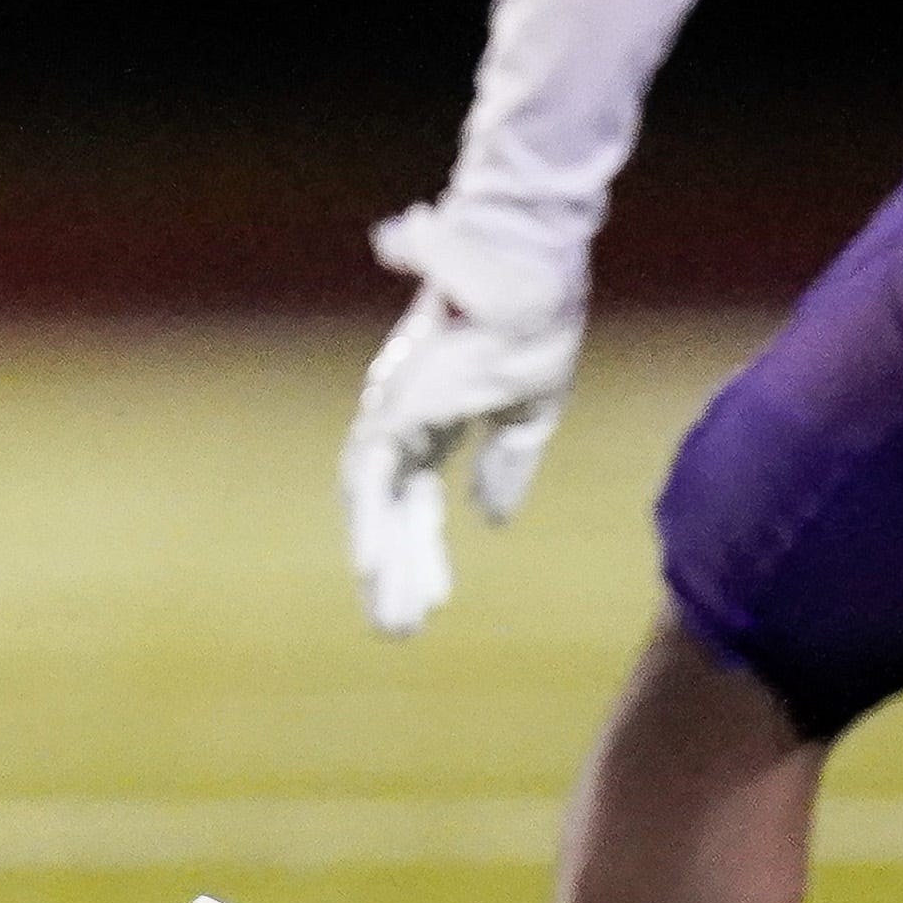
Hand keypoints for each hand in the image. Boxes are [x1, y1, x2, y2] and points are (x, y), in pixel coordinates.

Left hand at [338, 205, 585, 635]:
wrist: (526, 271)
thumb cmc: (531, 324)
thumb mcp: (528, 410)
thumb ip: (506, 466)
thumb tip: (491, 522)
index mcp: (434, 415)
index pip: (418, 498)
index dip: (420, 548)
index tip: (427, 601)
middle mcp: (402, 417)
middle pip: (392, 509)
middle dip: (397, 570)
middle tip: (397, 630)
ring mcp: (393, 411)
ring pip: (375, 503)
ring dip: (383, 563)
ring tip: (392, 621)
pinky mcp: (393, 408)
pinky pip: (372, 478)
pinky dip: (371, 524)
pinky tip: (372, 568)